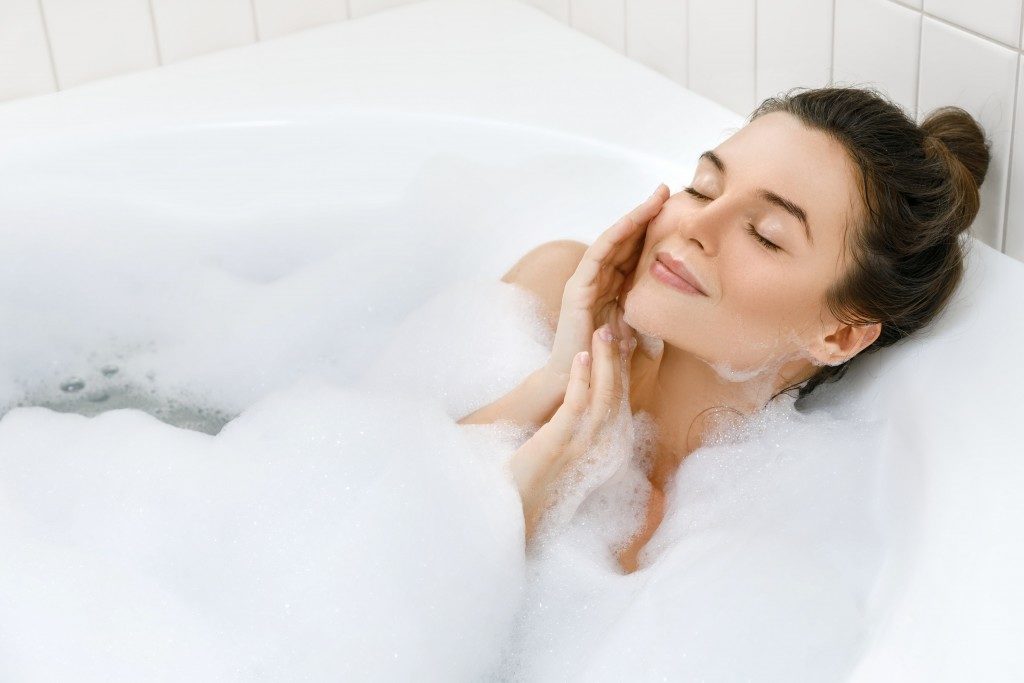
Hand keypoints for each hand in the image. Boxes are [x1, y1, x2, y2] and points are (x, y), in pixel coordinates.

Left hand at [511, 324, 638, 543]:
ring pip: (604, 394)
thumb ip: (591, 430)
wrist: (522, 507)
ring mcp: (587, 446)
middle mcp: (609, 449)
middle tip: (615, 326)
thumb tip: (595, 400)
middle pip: (618, 393)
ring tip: (601, 331)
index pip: (623, 400)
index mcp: (614, 449)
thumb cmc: (545, 477)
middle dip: (617, 358)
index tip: (624, 341)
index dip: (624, 369)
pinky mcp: (562, 443)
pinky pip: (578, 405)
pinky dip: (581, 377)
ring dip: (604, 360)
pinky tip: (580, 355)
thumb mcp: (577, 453)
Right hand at [541, 184, 668, 387]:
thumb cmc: (607, 361)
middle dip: (645, 213)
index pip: (634, 250)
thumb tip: (681, 300)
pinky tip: (631, 222)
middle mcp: (597, 280)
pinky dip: (614, 236)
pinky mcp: (577, 291)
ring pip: (611, 240)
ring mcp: (585, 282)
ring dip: (633, 217)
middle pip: (624, 239)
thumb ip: (649, 310)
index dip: (652, 229)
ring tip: (654, 198)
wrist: (580, 382)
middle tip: (668, 190)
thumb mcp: (638, 328)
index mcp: (612, 287)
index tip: (676, 210)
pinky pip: (596, 255)